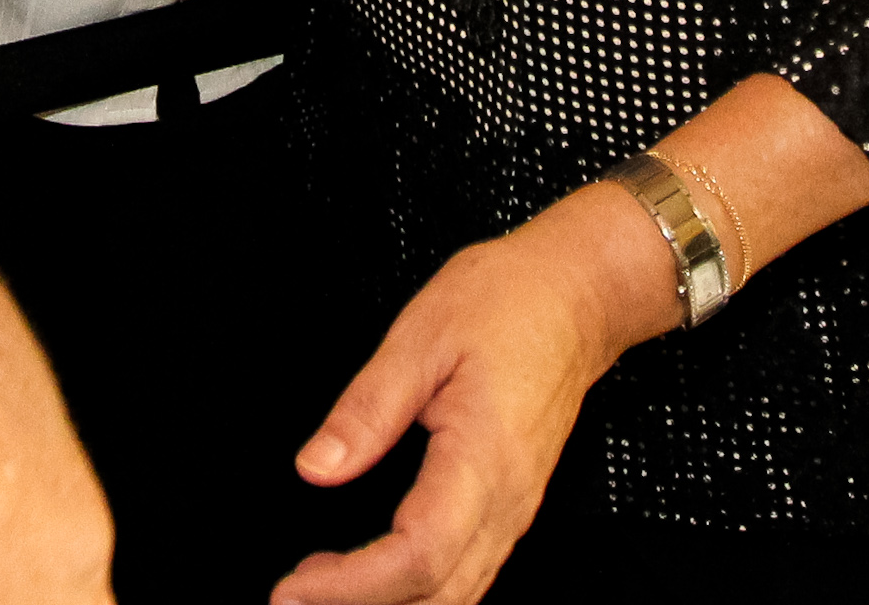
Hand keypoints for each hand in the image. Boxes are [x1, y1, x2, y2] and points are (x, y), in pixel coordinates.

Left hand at [278, 189, 670, 604]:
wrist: (577, 294)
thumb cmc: (508, 302)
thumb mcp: (422, 335)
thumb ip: (367, 409)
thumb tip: (315, 468)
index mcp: (484, 460)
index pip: (417, 556)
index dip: (351, 586)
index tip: (293, 588)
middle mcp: (507, 502)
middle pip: (438, 595)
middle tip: (292, 596)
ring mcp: (515, 509)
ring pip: (458, 595)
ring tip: (320, 586)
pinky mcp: (511, 506)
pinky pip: (469, 573)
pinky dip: (419, 591)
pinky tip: (373, 576)